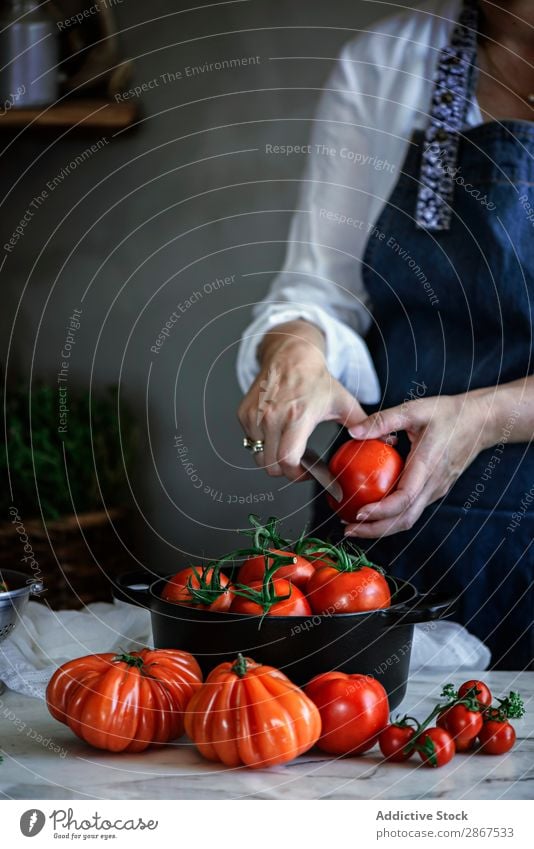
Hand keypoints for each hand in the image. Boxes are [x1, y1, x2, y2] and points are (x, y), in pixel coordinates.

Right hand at [237, 321, 366, 480]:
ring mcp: (255, 415)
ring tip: (289, 449)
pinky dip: (262, 445)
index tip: (307, 473)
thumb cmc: (316, 379)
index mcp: (298, 416)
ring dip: (273, 458)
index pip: (288, 460)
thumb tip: (387, 438)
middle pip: (271, 465)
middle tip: (299, 465)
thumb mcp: (343, 401)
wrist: (291, 355)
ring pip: (258, 456)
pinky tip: (277, 435)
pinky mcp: (244, 414)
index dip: (297, 475)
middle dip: (286, 471)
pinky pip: (250, 442)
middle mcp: (272, 416)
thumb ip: (364, 423)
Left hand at [343, 393, 492, 537]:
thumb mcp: (414, 410)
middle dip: (375, 530)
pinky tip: (373, 509)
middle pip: (404, 519)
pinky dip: (391, 516)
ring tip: (356, 526)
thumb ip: (382, 421)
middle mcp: (433, 484)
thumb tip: (353, 431)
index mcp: (427, 466)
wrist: (481, 422)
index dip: (381, 511)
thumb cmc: (449, 414)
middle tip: (349, 530)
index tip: (359, 513)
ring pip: (409, 518)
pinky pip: (412, 509)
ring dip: (382, 527)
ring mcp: (436, 490)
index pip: (404, 498)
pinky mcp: (435, 489)